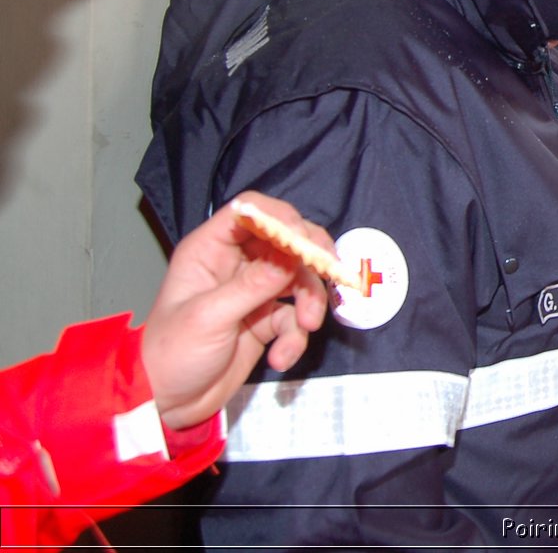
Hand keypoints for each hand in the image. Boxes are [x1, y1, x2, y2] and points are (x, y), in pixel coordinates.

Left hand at [141, 192, 331, 430]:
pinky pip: (294, 317)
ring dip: (310, 301)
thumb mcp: (210, 317)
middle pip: (286, 241)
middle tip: (331, 273)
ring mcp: (253, 292)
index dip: (281, 219)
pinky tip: (280, 358)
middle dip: (310, 260)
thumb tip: (294, 257)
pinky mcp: (265, 320)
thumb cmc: (172, 354)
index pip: (251, 212)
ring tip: (306, 327)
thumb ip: (253, 286)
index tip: (306, 243)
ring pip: (299, 278)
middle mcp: (236, 264)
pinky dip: (296, 337)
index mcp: (210, 251)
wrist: (165, 405)